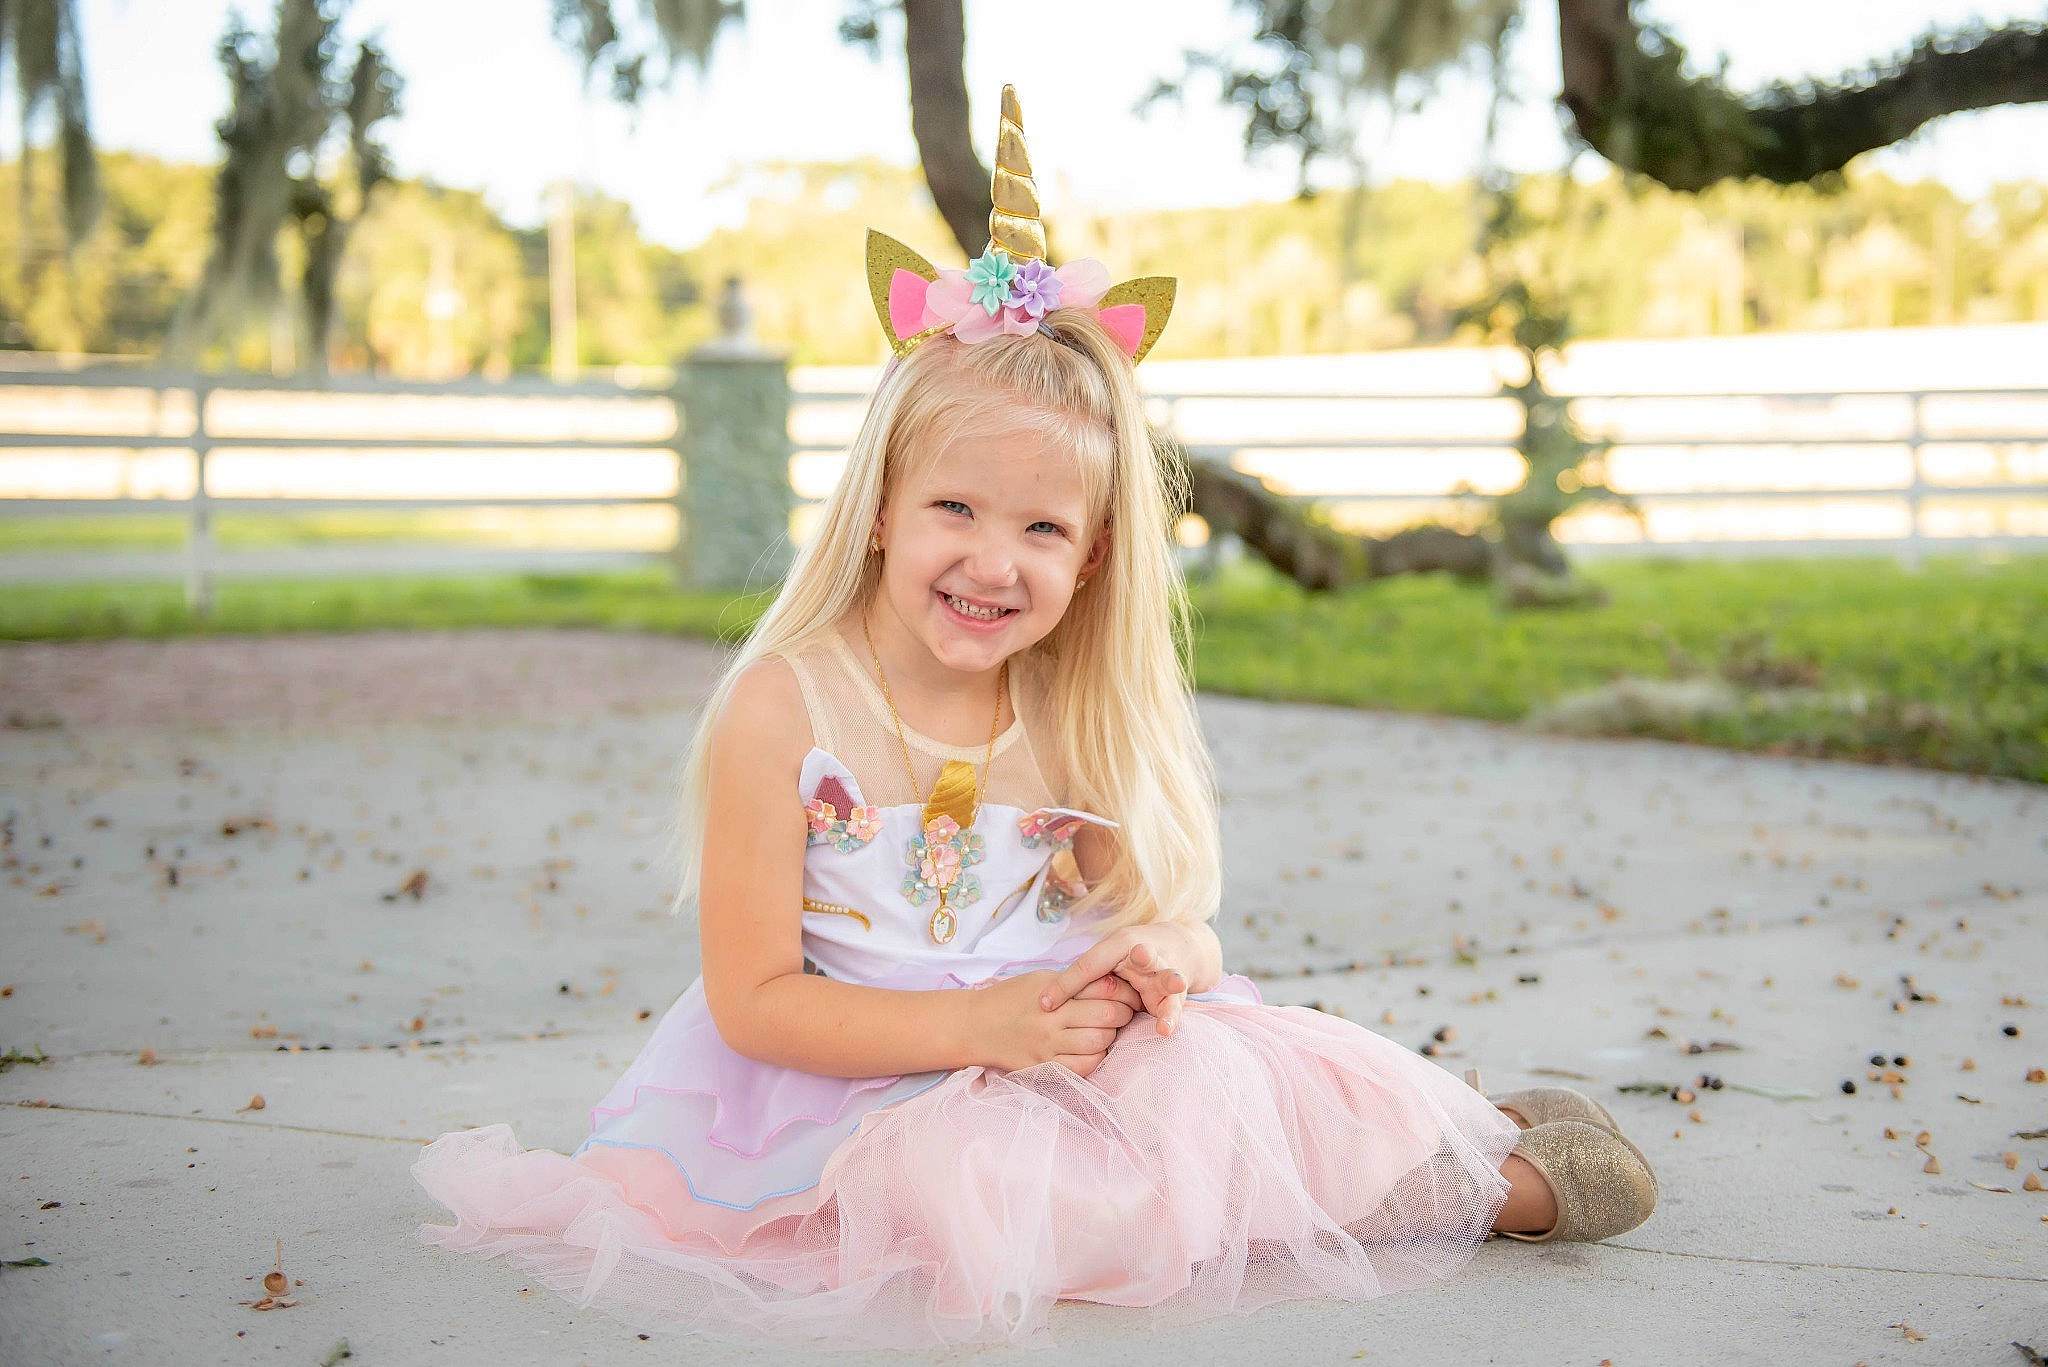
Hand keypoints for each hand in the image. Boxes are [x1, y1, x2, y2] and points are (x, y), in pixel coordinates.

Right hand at [969, 970, 1137, 1077]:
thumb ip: (1075, 984)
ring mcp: (1048, 1046)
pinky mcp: (1043, 1066)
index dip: (1125, 992)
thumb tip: (1113, 986)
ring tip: (1108, 1031)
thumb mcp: (1043, 980)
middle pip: (1106, 1017)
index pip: (1103, 989)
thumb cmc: (1012, 998)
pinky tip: (1093, 1050)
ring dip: (1110, 1038)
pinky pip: (1082, 1067)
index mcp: (1054, 993)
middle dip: (1124, 1015)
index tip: (1131, 994)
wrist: (976, 1025)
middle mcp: (1052, 1019)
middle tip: (1125, 1013)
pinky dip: (1096, 1059)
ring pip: (1098, 1043)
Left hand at [1040, 926, 1195, 1036]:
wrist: (1177, 948)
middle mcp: (1146, 955)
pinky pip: (1174, 1007)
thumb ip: (1079, 981)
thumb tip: (1043, 1006)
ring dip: (1170, 979)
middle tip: (1141, 953)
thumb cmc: (1128, 958)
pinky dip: (1170, 1017)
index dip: (1067, 983)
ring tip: (1175, 982)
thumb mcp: (1102, 963)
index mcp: (1120, 945)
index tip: (1045, 1005)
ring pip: (1168, 977)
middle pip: (1144, 955)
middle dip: (1143, 955)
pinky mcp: (1176, 995)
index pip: (1090, 964)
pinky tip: (1163, 1029)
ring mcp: (1164, 973)